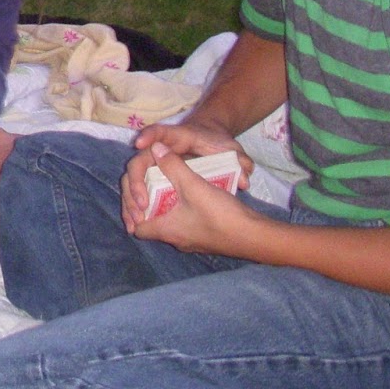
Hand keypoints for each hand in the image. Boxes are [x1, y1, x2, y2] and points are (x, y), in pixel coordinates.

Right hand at [120, 121, 252, 230]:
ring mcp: (154, 163)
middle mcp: (160, 149)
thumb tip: (244, 180)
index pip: (159, 131)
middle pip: (138, 162)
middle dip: (135, 182)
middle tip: (141, 205)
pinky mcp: (153, 176)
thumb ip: (241, 162)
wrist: (209, 136)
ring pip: (132, 178)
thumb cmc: (218, 142)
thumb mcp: (233, 151)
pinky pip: (136, 191)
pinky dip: (132, 205)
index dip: (148, 136)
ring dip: (129, 198)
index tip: (139, 145)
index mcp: (178, 136)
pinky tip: (134, 225)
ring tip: (133, 221)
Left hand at [130, 145, 257, 255]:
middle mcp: (176, 240)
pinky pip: (184, 224)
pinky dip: (180, 210)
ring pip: (169, 224)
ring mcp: (192, 241)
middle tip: (149, 187)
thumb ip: (172, 165)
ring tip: (166, 187)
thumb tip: (154, 148)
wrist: (256, 236)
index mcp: (167, 231)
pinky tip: (188, 196)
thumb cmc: (221, 215)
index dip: (133, 212)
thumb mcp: (193, 185)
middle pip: (152, 225)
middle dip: (148, 206)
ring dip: (165, 207)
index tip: (137, 193)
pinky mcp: (205, 238)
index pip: (138, 228)